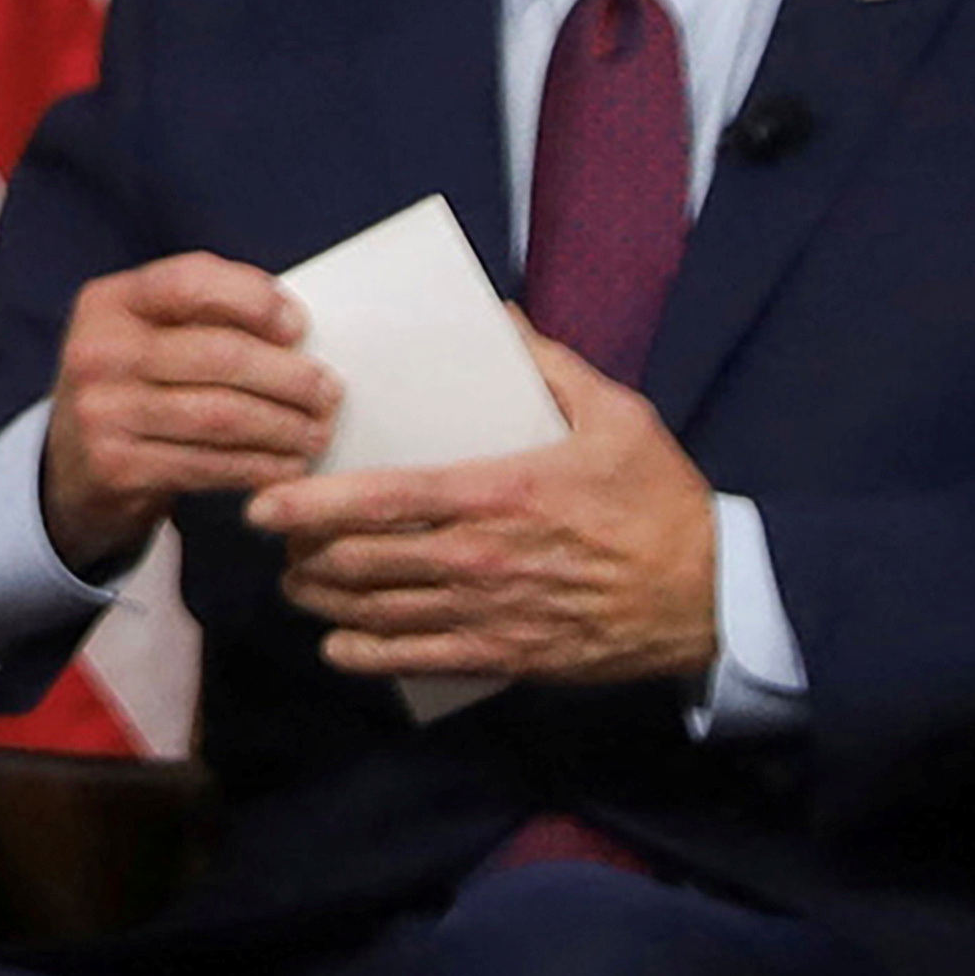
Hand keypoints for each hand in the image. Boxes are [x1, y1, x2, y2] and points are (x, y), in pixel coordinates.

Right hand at [34, 253, 339, 571]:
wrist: (69, 469)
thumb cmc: (134, 389)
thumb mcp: (146, 336)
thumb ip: (204, 318)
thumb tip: (294, 327)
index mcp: (109, 303)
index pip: (190, 282)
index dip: (254, 300)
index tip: (299, 327)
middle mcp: (97, 352)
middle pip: (219, 356)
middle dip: (289, 377)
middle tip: (328, 393)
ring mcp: (101, 412)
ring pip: (221, 416)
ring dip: (284, 427)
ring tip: (317, 431)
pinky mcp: (114, 467)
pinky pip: (209, 465)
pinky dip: (259, 467)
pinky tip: (286, 466)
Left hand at [255, 331, 723, 693]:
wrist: (712, 594)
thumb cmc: (661, 501)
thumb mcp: (617, 416)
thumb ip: (550, 365)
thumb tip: (500, 316)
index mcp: (498, 491)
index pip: (379, 498)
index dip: (310, 503)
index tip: (262, 503)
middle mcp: (479, 557)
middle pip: (360, 559)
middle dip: (304, 550)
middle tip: (278, 538)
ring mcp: (488, 611)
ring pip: (375, 611)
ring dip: (323, 598)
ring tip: (298, 580)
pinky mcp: (504, 655)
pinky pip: (416, 660)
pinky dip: (365, 654)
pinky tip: (338, 643)